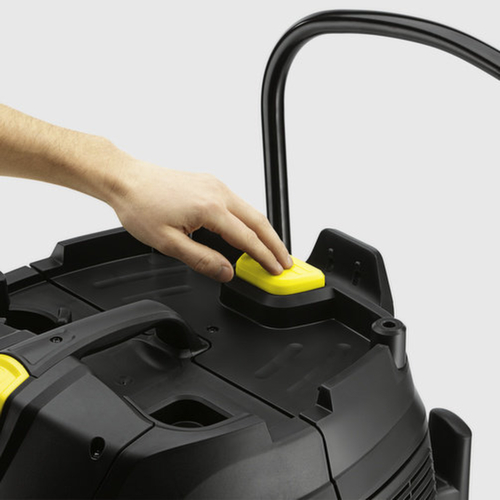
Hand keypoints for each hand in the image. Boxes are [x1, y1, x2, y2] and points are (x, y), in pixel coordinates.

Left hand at [109, 160, 292, 281]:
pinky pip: (239, 203)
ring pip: (251, 210)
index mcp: (210, 208)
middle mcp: (218, 192)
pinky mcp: (210, 182)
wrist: (126, 179)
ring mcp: (215, 185)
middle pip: (258, 221)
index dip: (264, 257)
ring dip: (264, 231)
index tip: (276, 270)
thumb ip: (201, 259)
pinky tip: (250, 230)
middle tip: (285, 262)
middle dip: (275, 244)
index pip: (247, 238)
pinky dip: (250, 219)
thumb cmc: (141, 206)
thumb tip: (226, 272)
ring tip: (272, 249)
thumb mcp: (168, 243)